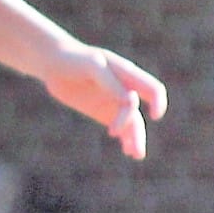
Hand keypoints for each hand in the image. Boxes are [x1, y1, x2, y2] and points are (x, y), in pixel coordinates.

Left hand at [41, 42, 168, 160]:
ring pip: (132, 124)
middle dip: (137, 130)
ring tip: (134, 154)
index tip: (153, 116)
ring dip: (135, 139)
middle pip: (138, 114)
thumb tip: (130, 100)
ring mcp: (115, 103)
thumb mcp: (91, 66)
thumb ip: (110, 81)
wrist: (55, 62)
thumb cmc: (74, 59)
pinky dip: (125, 139)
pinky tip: (127, 150)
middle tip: (128, 145)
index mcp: (128, 74)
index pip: (152, 89)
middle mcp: (125, 90)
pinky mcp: (104, 112)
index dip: (158, 102)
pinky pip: (120, 128)